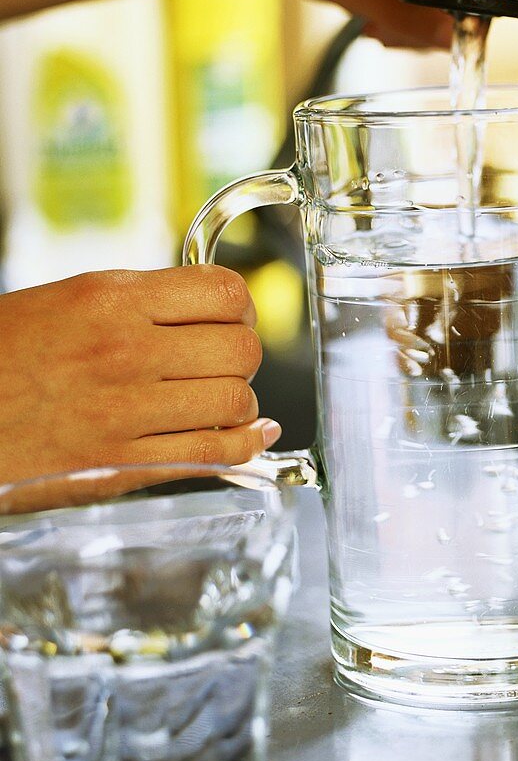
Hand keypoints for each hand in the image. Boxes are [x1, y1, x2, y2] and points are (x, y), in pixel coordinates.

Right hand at [0, 266, 279, 485]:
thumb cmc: (3, 352)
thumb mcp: (69, 301)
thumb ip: (144, 304)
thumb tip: (218, 310)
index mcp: (110, 300)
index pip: (225, 293)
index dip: (242, 308)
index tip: (235, 320)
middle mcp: (123, 351)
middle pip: (241, 349)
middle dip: (243, 357)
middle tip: (224, 364)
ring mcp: (122, 412)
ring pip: (236, 402)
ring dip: (240, 404)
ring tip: (220, 403)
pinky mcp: (116, 466)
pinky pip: (211, 455)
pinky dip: (243, 448)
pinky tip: (250, 439)